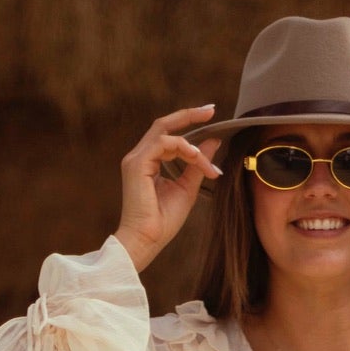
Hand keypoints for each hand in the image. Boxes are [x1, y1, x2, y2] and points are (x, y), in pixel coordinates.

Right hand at [114, 106, 222, 273]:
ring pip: (167, 134)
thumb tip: (213, 142)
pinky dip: (182, 148)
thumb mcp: (187, 189)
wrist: (147, 241)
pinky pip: (163, 143)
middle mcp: (140, 156)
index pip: (169, 134)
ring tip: (206, 164)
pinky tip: (196, 158)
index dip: (188, 122)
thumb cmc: (163, 222)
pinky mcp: (136, 163)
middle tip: (211, 110)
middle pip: (164, 124)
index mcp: (149, 162)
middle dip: (189, 114)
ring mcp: (136, 158)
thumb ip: (198, 164)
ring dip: (192, 147)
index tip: (210, 116)